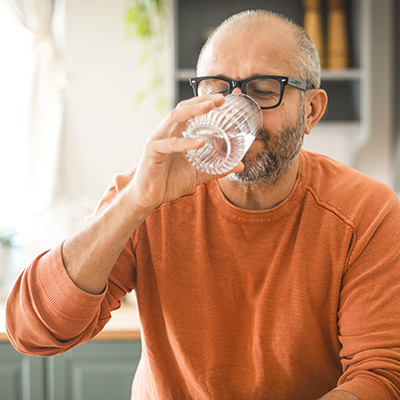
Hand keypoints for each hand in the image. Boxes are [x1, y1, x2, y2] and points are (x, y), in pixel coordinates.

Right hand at [126, 94, 243, 212]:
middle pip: (183, 109)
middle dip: (201, 101)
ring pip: (175, 118)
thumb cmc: (168, 182)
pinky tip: (201, 142)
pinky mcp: (152, 152)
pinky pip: (170, 144)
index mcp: (175, 134)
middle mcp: (166, 133)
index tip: (225, 100)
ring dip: (193, 110)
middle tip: (221, 99)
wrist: (148, 198)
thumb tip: (240, 166)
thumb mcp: (198, 175)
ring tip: (210, 107)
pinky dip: (186, 142)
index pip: (190, 112)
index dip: (205, 103)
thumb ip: (217, 169)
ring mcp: (157, 140)